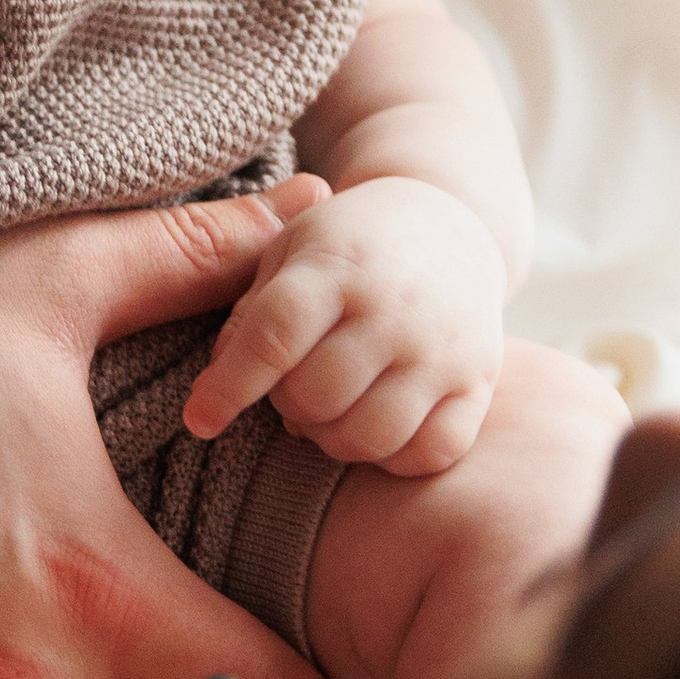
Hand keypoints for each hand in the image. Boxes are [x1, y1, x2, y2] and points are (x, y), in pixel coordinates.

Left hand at [181, 177, 506, 475]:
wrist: (448, 221)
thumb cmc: (349, 246)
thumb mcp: (288, 253)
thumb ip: (247, 318)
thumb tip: (211, 395)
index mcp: (338, 264)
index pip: (274, 337)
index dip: (229, 387)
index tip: (199, 419)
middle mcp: (396, 306)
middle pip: (317, 398)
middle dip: (288, 407)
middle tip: (293, 390)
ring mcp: (444, 346)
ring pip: (369, 437)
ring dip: (334, 439)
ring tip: (332, 409)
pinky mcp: (480, 380)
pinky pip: (429, 454)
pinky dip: (394, 457)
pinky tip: (379, 426)